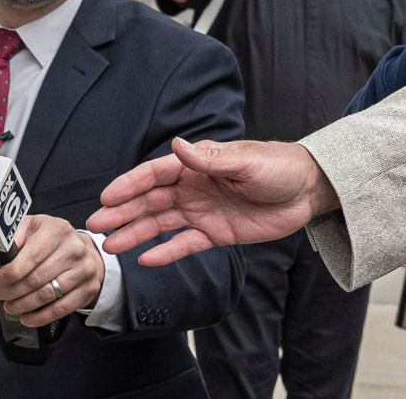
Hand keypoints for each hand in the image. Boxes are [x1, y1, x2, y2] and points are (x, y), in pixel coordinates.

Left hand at [0, 214, 104, 326]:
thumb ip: (11, 236)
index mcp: (57, 229)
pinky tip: (26, 318)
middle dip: (12, 291)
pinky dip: (41, 317)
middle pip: (37, 278)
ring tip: (9, 306)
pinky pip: (62, 308)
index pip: (31, 255)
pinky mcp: (89, 288)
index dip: (11, 272)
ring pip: (47, 295)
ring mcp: (84, 269)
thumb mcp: (32, 228)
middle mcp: (74, 248)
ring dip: (23, 305)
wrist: (81, 249)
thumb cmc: (50, 239)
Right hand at [87, 138, 340, 265]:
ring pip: (160, 224)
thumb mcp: (245, 161)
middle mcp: (191, 187)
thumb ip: (209, 158)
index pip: (153, 175)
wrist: (308, 191)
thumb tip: (177, 146)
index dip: (128, 186)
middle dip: (122, 213)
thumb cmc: (278, 167)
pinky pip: (185, 243)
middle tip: (97, 226)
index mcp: (195, 165)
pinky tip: (145, 259)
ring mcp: (201, 211)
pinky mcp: (215, 233)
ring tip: (112, 245)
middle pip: (149, 201)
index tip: (107, 198)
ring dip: (136, 233)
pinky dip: (166, 251)